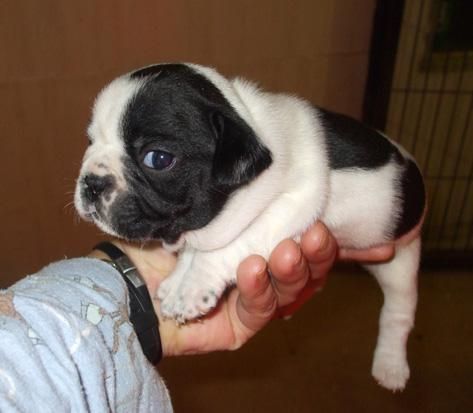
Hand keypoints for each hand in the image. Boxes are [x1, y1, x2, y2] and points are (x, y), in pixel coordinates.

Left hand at [107, 222, 393, 356]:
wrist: (120, 279)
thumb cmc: (159, 238)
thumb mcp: (202, 208)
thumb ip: (236, 194)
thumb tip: (273, 163)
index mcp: (257, 242)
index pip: (300, 237)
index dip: (321, 228)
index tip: (331, 211)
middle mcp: (260, 271)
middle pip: (305, 266)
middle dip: (313, 249)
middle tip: (313, 232)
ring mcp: (251, 302)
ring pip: (290, 288)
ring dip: (292, 268)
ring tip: (288, 248)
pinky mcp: (238, 328)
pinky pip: (259, 310)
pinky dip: (258, 289)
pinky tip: (254, 267)